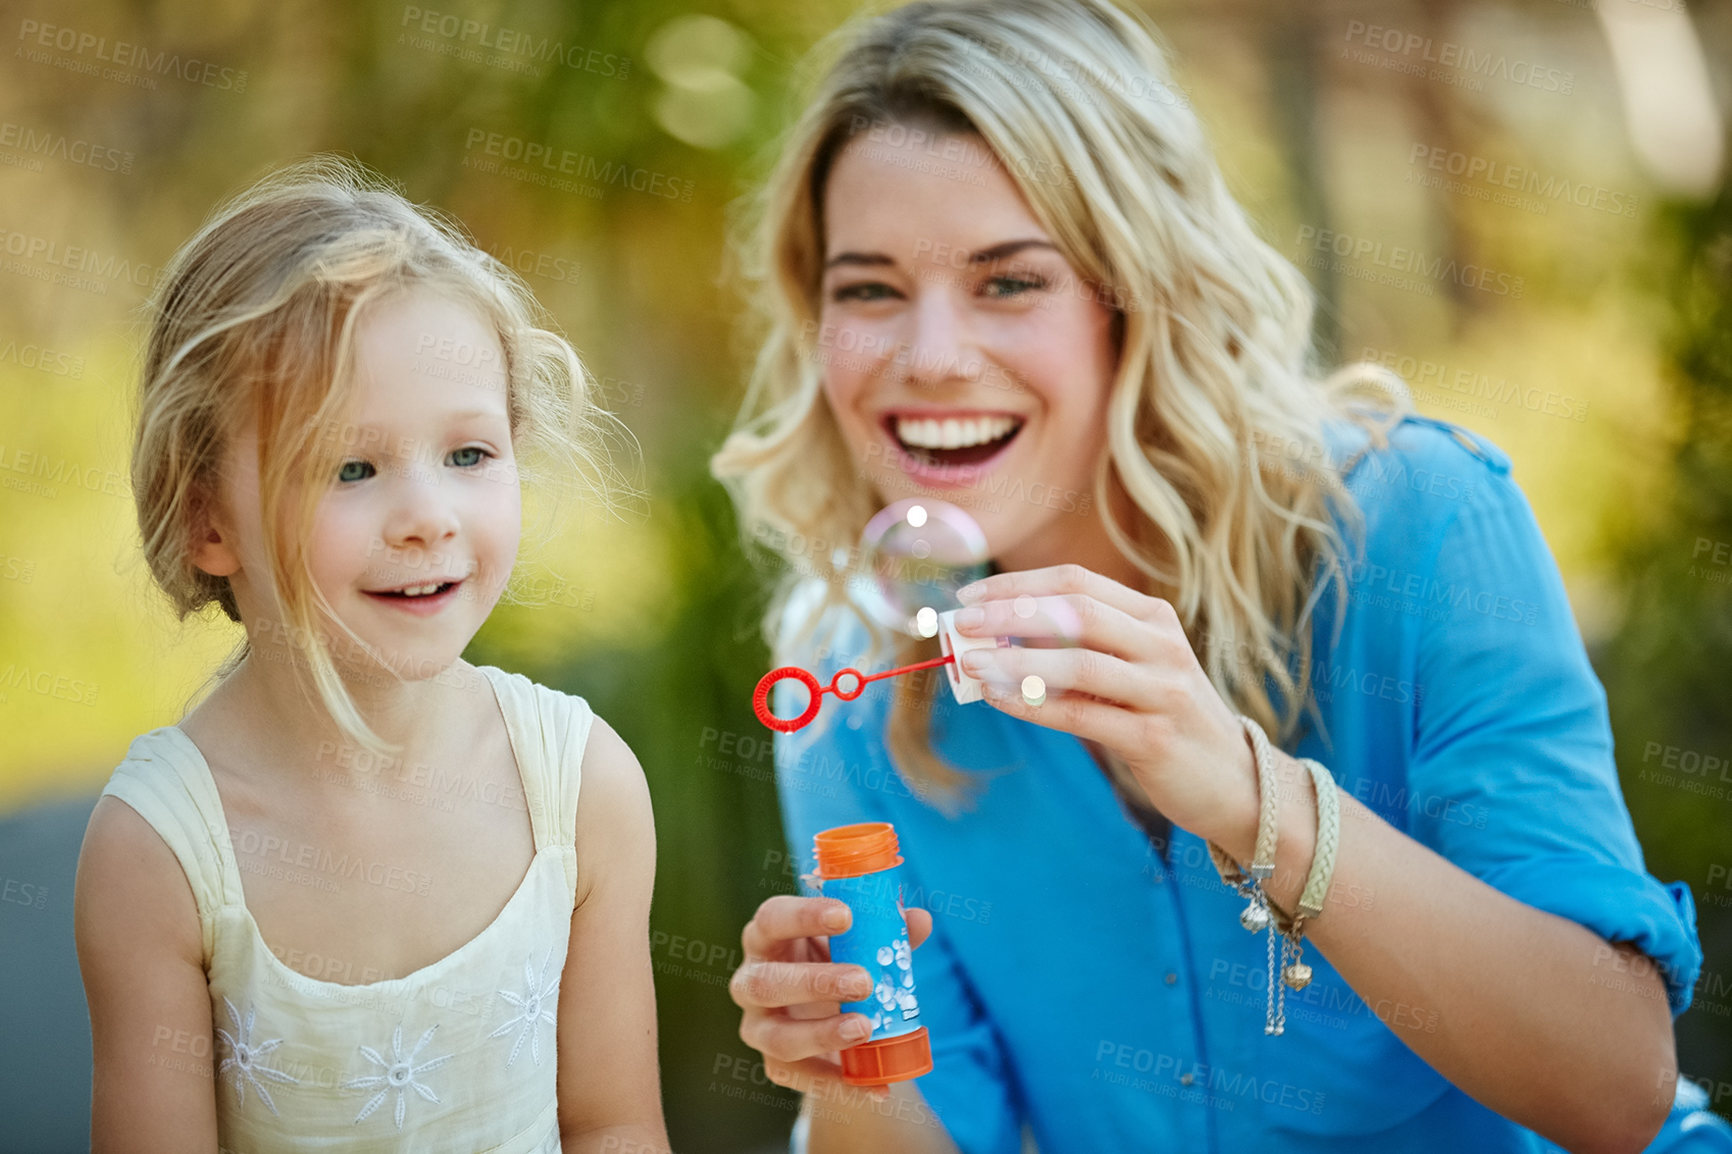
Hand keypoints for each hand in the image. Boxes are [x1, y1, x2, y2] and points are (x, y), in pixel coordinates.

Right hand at [730, 895, 932, 1099]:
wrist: (828, 1014)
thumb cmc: (837, 960)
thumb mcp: (856, 942)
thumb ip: (885, 932)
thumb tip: (920, 921)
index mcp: (768, 937)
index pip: (772, 918)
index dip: (803, 916)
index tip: (846, 917)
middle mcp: (751, 980)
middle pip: (767, 982)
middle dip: (816, 983)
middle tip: (864, 981)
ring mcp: (758, 1026)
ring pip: (778, 1037)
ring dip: (823, 1034)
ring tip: (865, 1028)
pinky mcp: (775, 1063)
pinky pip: (800, 1078)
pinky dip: (840, 1083)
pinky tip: (876, 1085)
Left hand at [951, 563, 1257, 845]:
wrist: (1234, 782)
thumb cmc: (1164, 719)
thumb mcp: (1131, 671)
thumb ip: (1077, 650)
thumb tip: (997, 636)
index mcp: (1152, 617)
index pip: (1077, 583)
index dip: (1019, 585)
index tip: (970, 596)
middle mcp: (1161, 645)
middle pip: (1076, 613)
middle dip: (1011, 614)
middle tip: (961, 623)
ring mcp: (1162, 690)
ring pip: (1078, 664)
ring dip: (1016, 661)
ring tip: (971, 664)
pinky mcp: (1154, 738)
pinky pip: (1082, 716)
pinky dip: (1033, 706)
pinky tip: (999, 700)